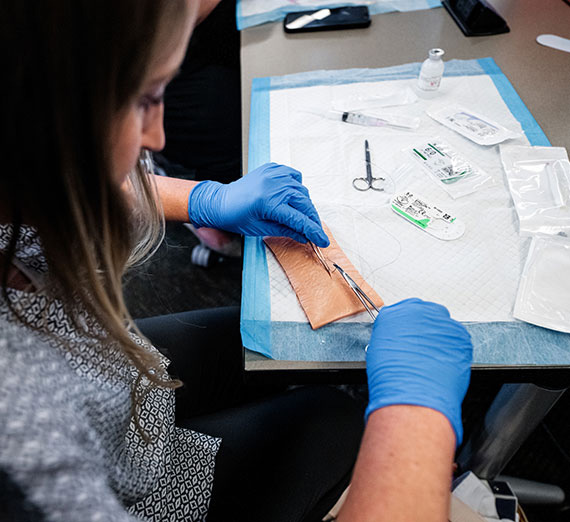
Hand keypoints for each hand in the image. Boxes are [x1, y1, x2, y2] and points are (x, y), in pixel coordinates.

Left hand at [187, 162, 328, 246]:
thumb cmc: (236, 217)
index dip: (313, 232)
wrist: (220, 201)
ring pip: (302, 191)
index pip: (299, 220)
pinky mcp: (272, 168)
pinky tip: (293, 197)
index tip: (322, 241)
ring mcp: (273, 174)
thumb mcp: (261, 229)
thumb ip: (285, 231)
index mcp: (268, 203)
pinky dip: (297, 187)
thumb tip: (305, 236)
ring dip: (306, 205)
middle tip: (316, 232)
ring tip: (303, 216)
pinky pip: (294, 176)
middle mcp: (273, 185)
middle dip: (312, 220)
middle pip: (305, 204)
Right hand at [365, 298, 471, 444]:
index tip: (410, 333)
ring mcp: (442, 322)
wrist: (413, 395)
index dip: (408, 324)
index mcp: (395, 313)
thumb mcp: (379, 350)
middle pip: (427, 313)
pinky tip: (443, 363)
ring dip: (440, 339)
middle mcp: (419, 312)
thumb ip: (391, 336)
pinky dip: (453, 350)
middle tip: (422, 347)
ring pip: (444, 326)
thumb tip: (397, 339)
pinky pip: (458, 339)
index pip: (404, 309)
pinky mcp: (460, 336)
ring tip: (433, 359)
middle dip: (426, 328)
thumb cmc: (393, 377)